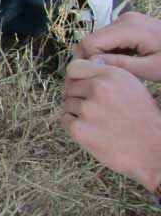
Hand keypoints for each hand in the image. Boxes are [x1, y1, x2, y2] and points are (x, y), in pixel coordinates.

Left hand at [60, 57, 160, 192]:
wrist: (154, 151)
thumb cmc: (144, 121)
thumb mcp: (132, 87)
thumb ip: (108, 75)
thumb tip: (89, 63)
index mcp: (113, 75)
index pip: (75, 67)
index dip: (76, 78)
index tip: (81, 88)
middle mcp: (99, 88)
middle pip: (70, 87)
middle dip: (78, 97)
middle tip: (95, 111)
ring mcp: (87, 109)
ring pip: (67, 103)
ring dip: (77, 113)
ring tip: (99, 123)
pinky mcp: (79, 129)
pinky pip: (64, 120)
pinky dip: (74, 126)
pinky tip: (93, 131)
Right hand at [76, 12, 160, 81]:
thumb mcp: (150, 68)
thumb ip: (120, 64)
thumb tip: (91, 63)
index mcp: (128, 28)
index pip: (90, 43)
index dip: (87, 60)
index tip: (95, 77)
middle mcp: (123, 19)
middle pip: (93, 39)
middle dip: (91, 58)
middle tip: (99, 78)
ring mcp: (127, 19)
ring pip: (100, 38)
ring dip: (101, 55)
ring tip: (113, 72)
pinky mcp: (130, 23)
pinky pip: (110, 37)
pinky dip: (111, 50)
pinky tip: (122, 62)